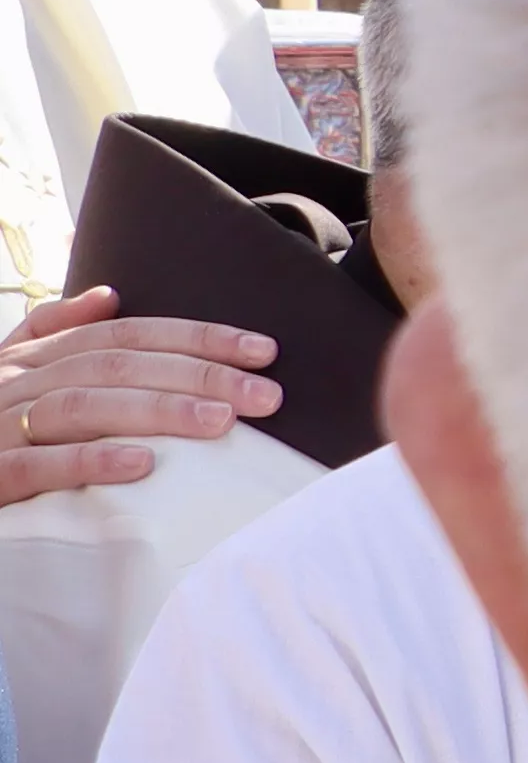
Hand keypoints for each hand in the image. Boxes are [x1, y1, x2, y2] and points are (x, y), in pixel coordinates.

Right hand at [0, 288, 273, 501]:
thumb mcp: (6, 373)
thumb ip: (50, 332)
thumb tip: (108, 296)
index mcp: (28, 357)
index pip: (125, 335)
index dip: (196, 338)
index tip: (263, 350)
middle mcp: (11, 381)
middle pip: (115, 365)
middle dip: (197, 374)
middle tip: (266, 394)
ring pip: (83, 407)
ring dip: (158, 411)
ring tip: (222, 422)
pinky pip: (36, 466)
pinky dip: (91, 462)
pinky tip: (144, 466)